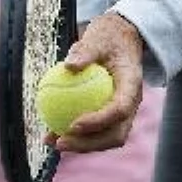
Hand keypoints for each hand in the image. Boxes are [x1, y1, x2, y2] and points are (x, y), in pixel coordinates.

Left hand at [53, 12, 144, 152]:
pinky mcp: (109, 115)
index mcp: (132, 85)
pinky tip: (49, 135)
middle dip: (89, 144)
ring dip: (80, 145)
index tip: (73, 125)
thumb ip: (85, 50)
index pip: (120, 109)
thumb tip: (69, 66)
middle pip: (115, 134)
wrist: (119, 40)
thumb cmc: (108, 37)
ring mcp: (121, 113)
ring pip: (105, 138)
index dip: (99, 121)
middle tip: (61, 142)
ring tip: (52, 142)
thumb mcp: (97, 37)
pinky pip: (92, 131)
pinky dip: (73, 135)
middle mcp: (130, 104)